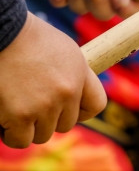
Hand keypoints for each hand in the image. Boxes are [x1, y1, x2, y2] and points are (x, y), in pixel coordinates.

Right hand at [0, 12, 106, 147]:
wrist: (0, 30)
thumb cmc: (25, 37)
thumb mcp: (63, 50)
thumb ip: (73, 75)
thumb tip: (75, 96)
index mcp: (80, 75)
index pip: (96, 105)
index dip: (82, 111)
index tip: (67, 107)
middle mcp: (67, 93)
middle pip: (65, 124)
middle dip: (49, 118)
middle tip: (30, 103)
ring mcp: (44, 106)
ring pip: (42, 135)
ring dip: (28, 127)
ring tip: (15, 108)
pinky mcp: (19, 116)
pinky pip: (19, 140)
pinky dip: (10, 134)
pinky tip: (4, 117)